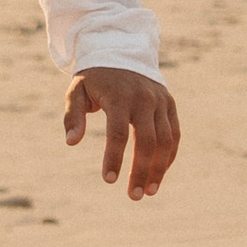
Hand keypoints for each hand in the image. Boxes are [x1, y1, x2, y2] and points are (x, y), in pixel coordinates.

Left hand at [62, 71, 178, 201]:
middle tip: (134, 196)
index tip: (109, 180)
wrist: (121, 50)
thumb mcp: (77, 91)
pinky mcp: (169, 104)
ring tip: (149, 191)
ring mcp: (160, 101)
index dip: (114, 158)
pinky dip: (169, 155)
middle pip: (147, 141)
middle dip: (141, 171)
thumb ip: (73, 116)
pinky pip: (175, 134)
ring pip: (166, 140)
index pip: (119, 133)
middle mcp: (144, 99)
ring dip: (159, 169)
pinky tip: (159, 174)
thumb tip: (71, 142)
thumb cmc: (95, 78)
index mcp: (119, 96)